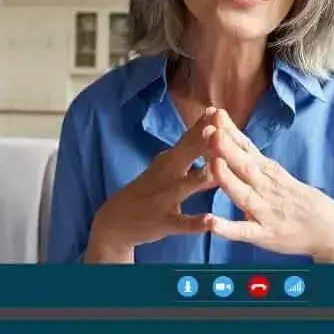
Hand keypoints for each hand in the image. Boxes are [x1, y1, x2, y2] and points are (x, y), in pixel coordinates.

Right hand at [83, 106, 219, 261]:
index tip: (219, 110)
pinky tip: (210, 221)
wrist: (113, 221)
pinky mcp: (163, 222)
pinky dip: (196, 222)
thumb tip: (210, 126)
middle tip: (219, 128)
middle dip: (202, 142)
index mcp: (169, 160)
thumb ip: (186, 149)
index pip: (187, 139)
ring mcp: (164, 199)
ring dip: (200, 178)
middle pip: (186, 156)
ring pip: (185, 187)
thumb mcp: (163, 166)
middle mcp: (167, 175)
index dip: (202, 125)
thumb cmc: (148, 190)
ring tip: (216, 170)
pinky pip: (182, 223)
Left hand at [202, 109, 333, 261]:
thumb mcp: (281, 177)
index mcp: (270, 173)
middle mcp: (267, 188)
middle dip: (226, 147)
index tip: (213, 113)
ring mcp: (265, 212)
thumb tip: (233, 142)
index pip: (247, 148)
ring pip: (243, 194)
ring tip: (213, 163)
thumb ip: (256, 164)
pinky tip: (212, 223)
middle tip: (210, 128)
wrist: (332, 231)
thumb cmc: (302, 203)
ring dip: (228, 178)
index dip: (230, 131)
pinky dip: (228, 228)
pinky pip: (244, 232)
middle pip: (244, 164)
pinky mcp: (264, 235)